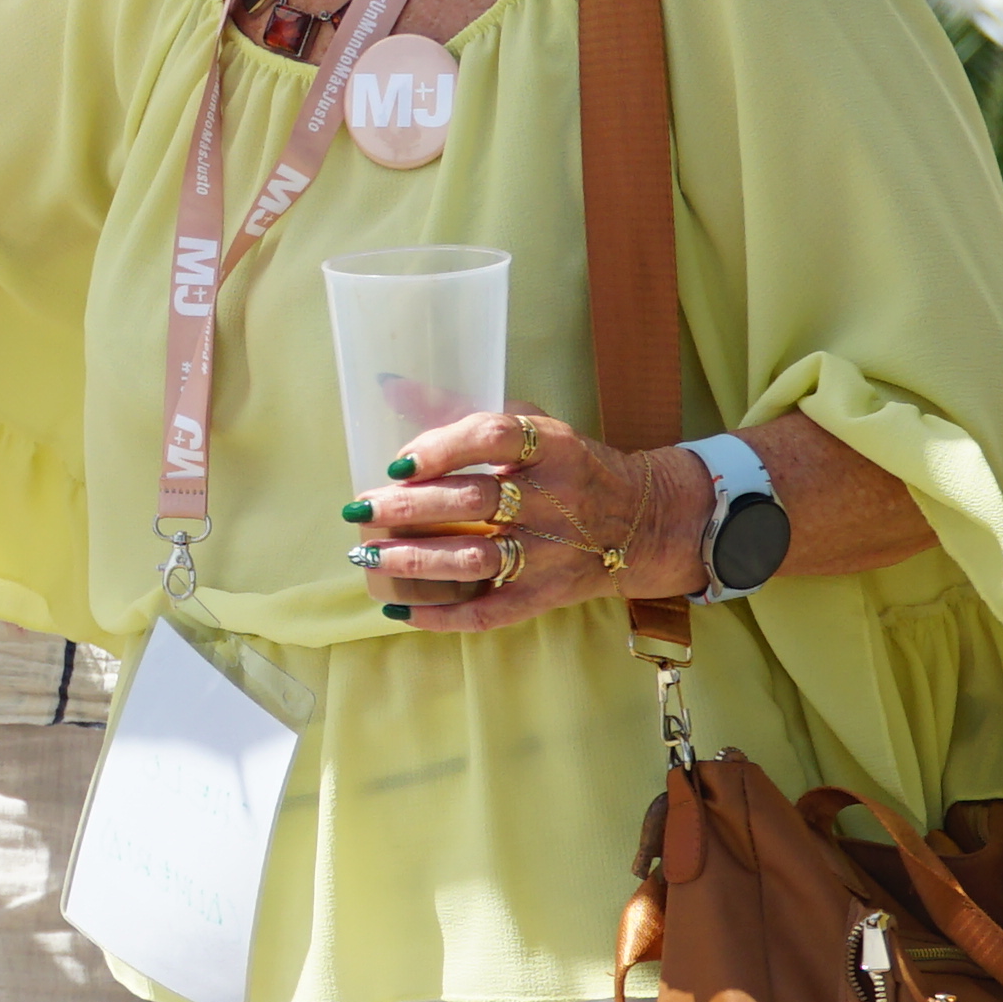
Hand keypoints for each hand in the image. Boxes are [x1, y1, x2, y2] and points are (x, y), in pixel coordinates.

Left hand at [349, 402, 713, 632]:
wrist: (642, 522)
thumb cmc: (568, 466)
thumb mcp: (531, 426)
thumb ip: (461, 411)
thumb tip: (389, 386)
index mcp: (552, 449)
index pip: (494, 439)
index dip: (442, 447)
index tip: (398, 461)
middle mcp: (554, 501)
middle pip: (474, 502)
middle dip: (410, 507)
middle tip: (360, 508)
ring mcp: (552, 554)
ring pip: (477, 559)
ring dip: (415, 560)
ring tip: (368, 555)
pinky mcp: (546, 595)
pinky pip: (490, 611)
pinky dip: (443, 615)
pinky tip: (401, 610)